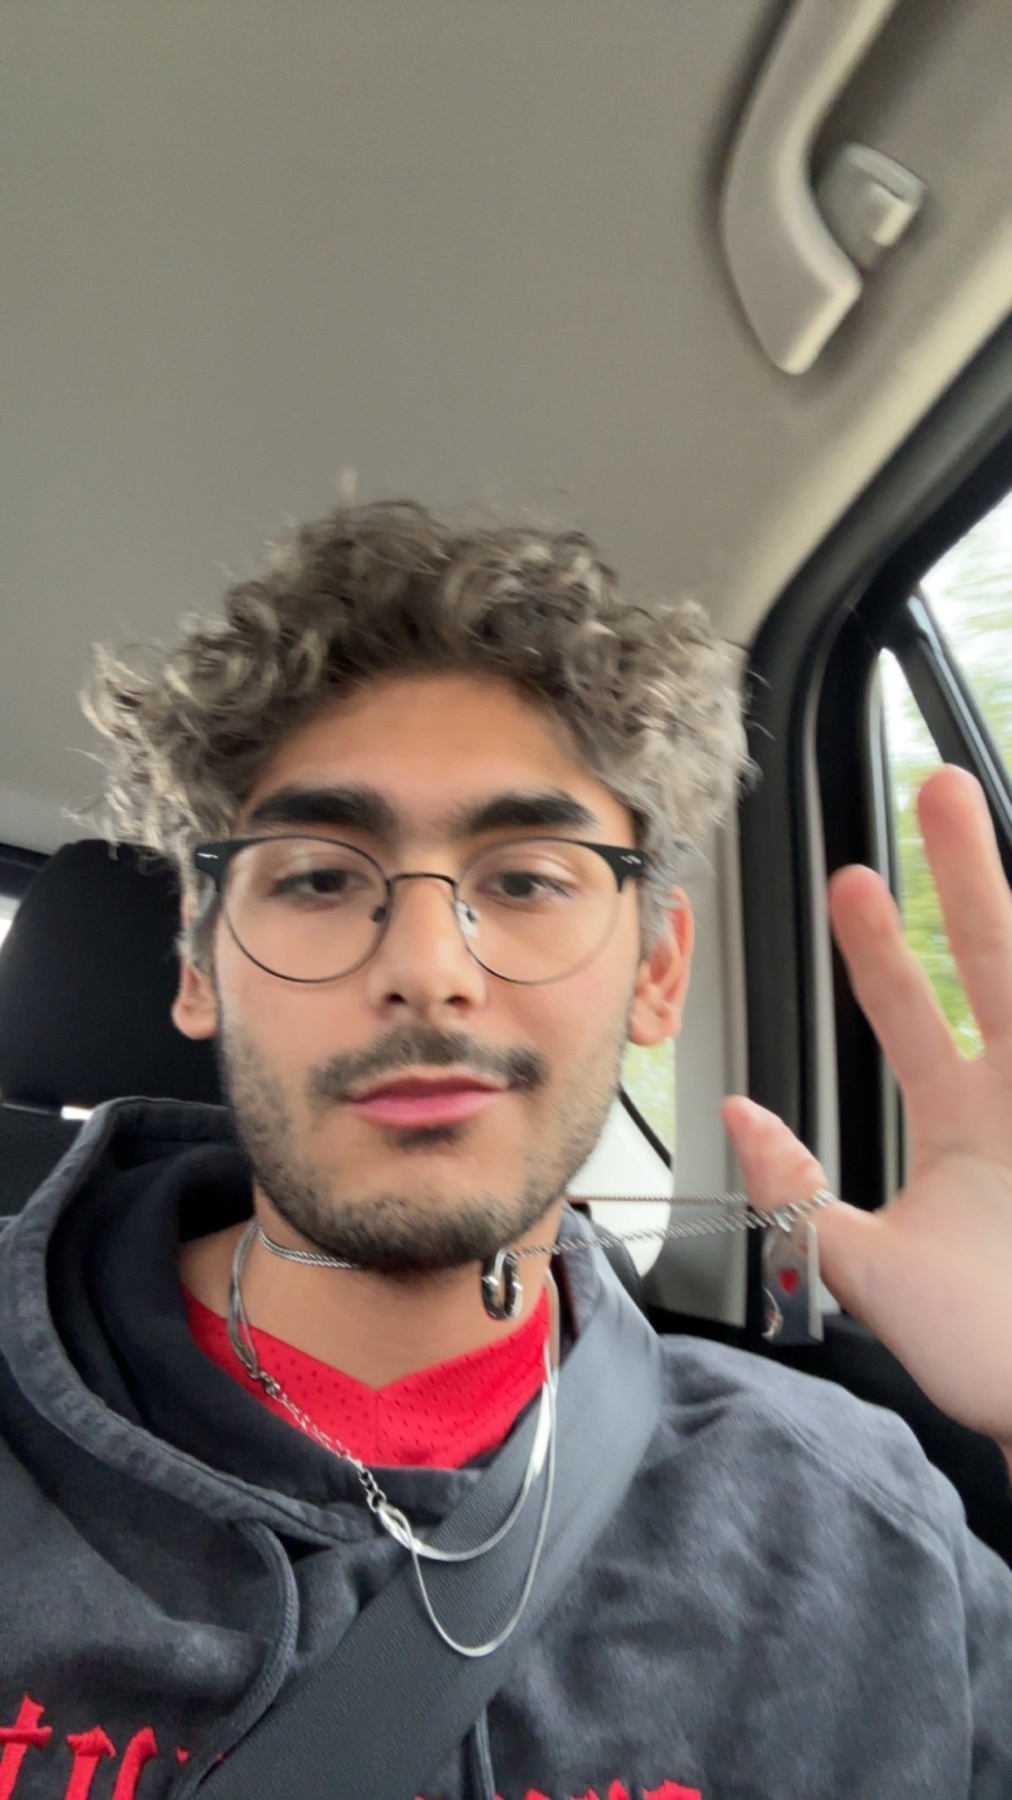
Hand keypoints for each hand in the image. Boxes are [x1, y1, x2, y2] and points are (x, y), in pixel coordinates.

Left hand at [723, 765, 1011, 1473]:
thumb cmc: (983, 1352)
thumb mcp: (870, 1270)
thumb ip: (802, 1195)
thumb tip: (736, 1115)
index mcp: (962, 1122)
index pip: (909, 1009)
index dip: (877, 948)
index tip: (849, 882)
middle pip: (997, 959)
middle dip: (971, 873)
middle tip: (939, 787)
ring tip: (982, 806)